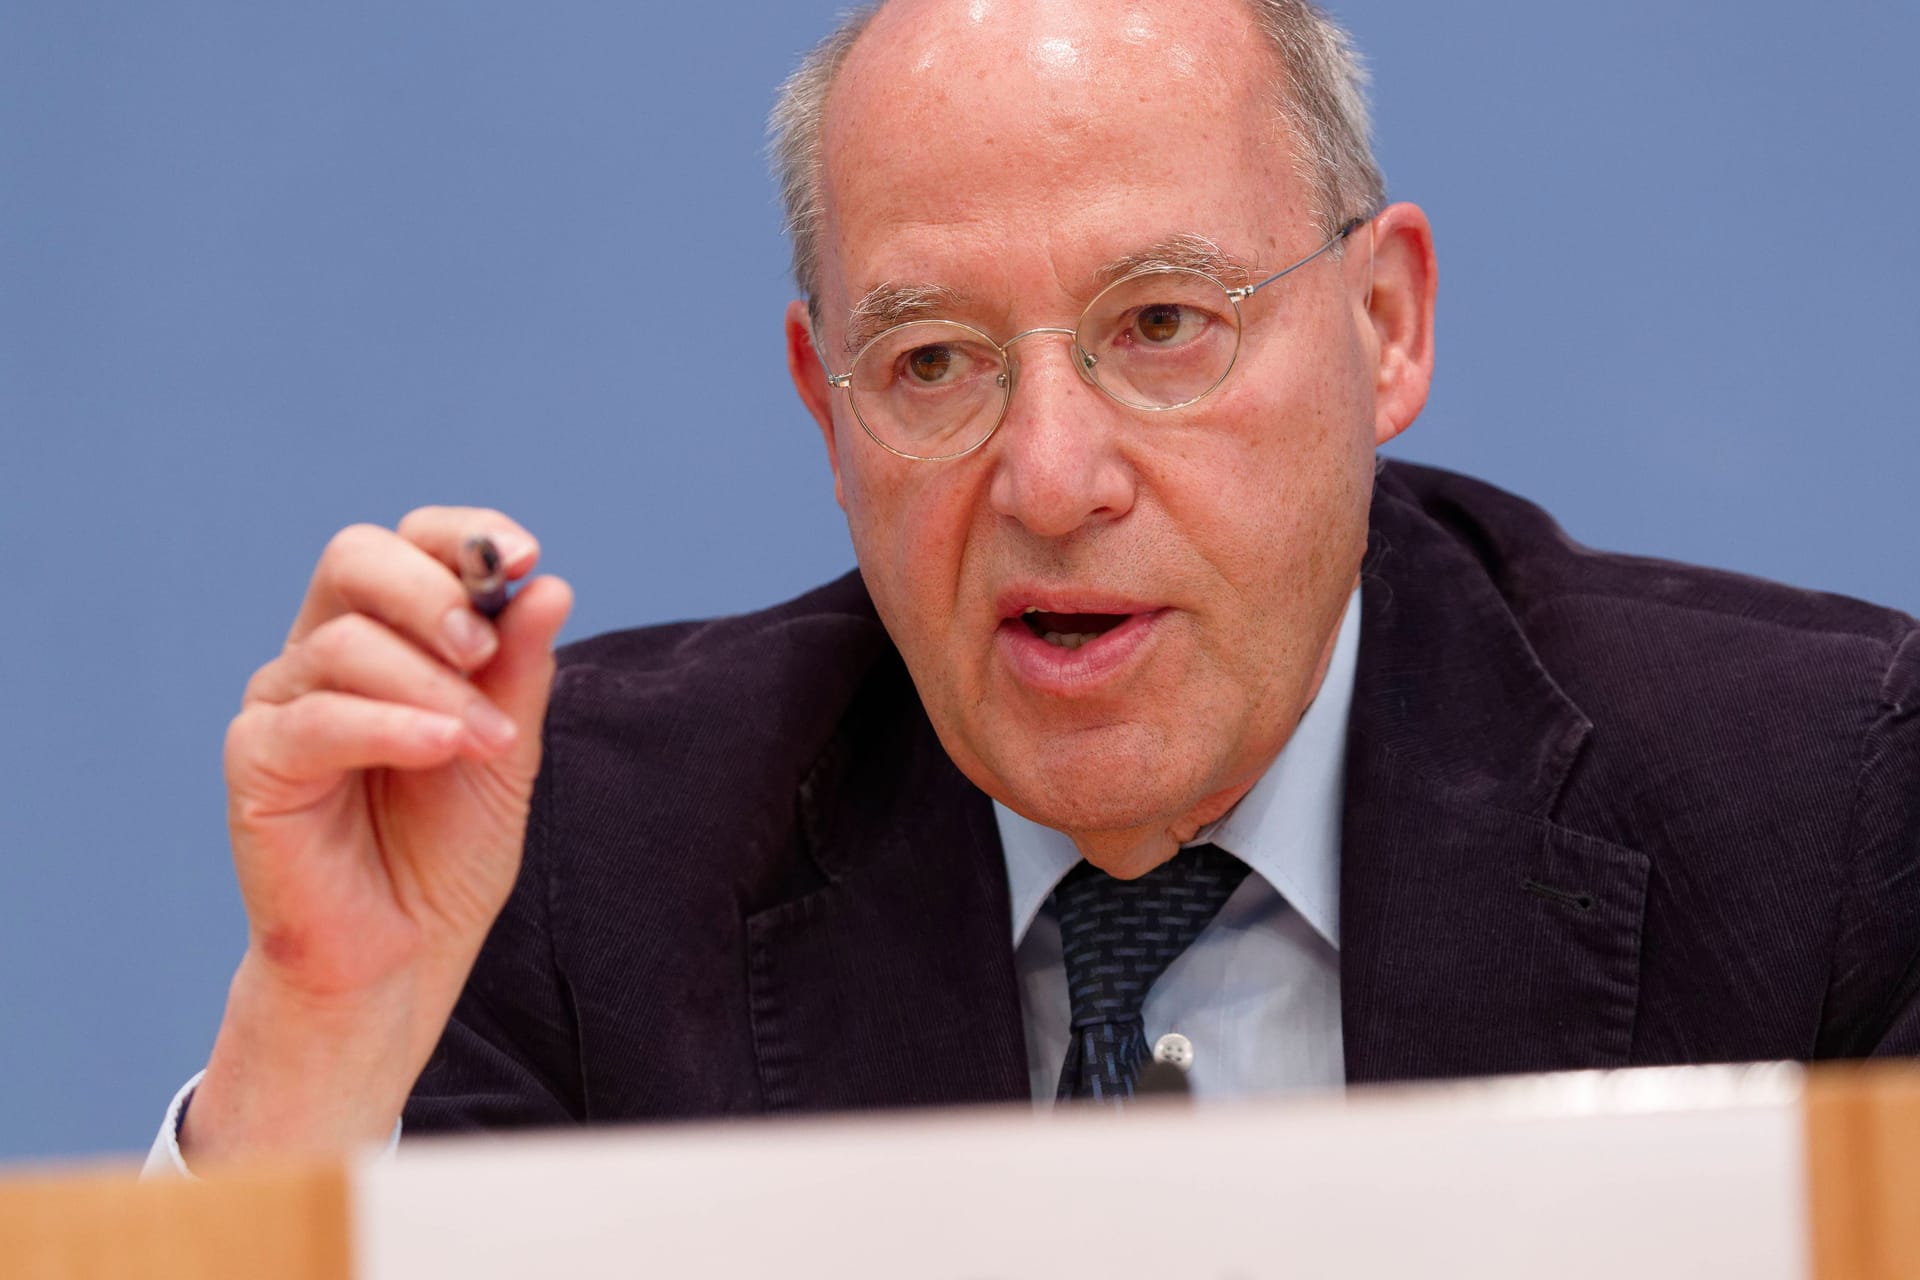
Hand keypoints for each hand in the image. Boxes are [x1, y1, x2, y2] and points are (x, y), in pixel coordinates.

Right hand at [183, 507, 571, 1161]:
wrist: (399, 958)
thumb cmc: (447, 853)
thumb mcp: (507, 752)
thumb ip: (520, 671)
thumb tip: (548, 586)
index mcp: (386, 636)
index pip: (410, 543)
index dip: (464, 535)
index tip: (524, 556)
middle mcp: (323, 653)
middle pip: (355, 558)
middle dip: (432, 589)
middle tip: (485, 648)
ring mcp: (282, 704)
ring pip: (345, 641)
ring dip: (434, 686)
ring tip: (490, 743)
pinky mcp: (257, 763)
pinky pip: (318, 719)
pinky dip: (392, 724)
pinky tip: (445, 748)